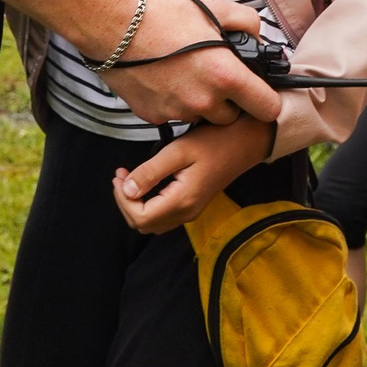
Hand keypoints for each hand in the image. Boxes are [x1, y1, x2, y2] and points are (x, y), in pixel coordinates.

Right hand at [96, 0, 279, 130]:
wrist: (112, 25)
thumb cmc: (162, 14)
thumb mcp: (213, 7)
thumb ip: (246, 22)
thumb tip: (257, 36)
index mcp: (225, 76)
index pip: (267, 109)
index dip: (265, 99)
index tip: (258, 91)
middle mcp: (204, 102)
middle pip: (231, 117)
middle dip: (227, 101)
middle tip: (212, 74)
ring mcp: (177, 112)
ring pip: (200, 117)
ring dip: (198, 102)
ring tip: (183, 72)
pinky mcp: (153, 116)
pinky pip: (173, 115)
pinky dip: (172, 102)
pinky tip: (162, 78)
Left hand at [111, 115, 274, 233]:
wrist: (246, 142)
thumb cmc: (215, 141)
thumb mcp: (179, 151)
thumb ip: (151, 172)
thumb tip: (126, 190)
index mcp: (182, 201)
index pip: (139, 218)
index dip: (122, 199)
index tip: (120, 174)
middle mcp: (187, 213)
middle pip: (142, 225)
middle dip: (125, 202)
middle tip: (121, 175)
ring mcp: (191, 212)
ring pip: (151, 223)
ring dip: (135, 204)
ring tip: (129, 177)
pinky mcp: (193, 205)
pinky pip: (162, 216)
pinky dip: (147, 204)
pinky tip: (145, 181)